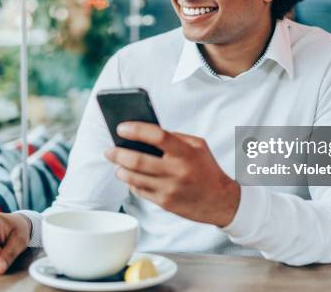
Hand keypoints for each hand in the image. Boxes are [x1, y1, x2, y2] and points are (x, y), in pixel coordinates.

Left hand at [104, 122, 239, 227]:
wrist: (221, 201)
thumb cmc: (207, 169)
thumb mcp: (198, 146)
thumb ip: (175, 137)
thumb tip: (146, 133)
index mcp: (186, 152)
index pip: (157, 136)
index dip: (136, 130)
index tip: (121, 128)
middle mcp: (177, 171)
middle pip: (138, 160)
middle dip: (118, 153)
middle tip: (109, 150)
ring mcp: (170, 189)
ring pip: (134, 178)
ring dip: (120, 170)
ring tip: (116, 164)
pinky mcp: (165, 203)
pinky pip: (140, 191)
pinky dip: (131, 183)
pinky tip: (129, 177)